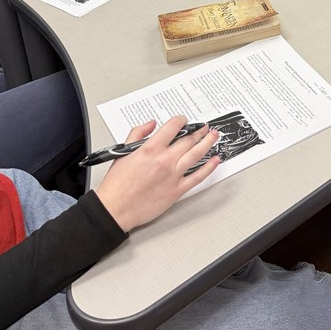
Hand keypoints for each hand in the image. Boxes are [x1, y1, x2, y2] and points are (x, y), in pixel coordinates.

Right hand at [95, 116, 220, 232]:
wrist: (115, 209)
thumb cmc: (117, 185)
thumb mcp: (123, 152)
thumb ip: (137, 134)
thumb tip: (151, 124)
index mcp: (151, 149)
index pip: (173, 127)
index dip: (181, 120)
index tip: (184, 121)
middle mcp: (164, 160)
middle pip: (188, 140)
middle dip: (199, 131)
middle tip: (204, 127)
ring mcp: (173, 176)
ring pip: (196, 154)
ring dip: (208, 142)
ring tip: (213, 136)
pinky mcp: (177, 191)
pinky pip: (197, 177)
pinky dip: (209, 168)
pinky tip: (215, 161)